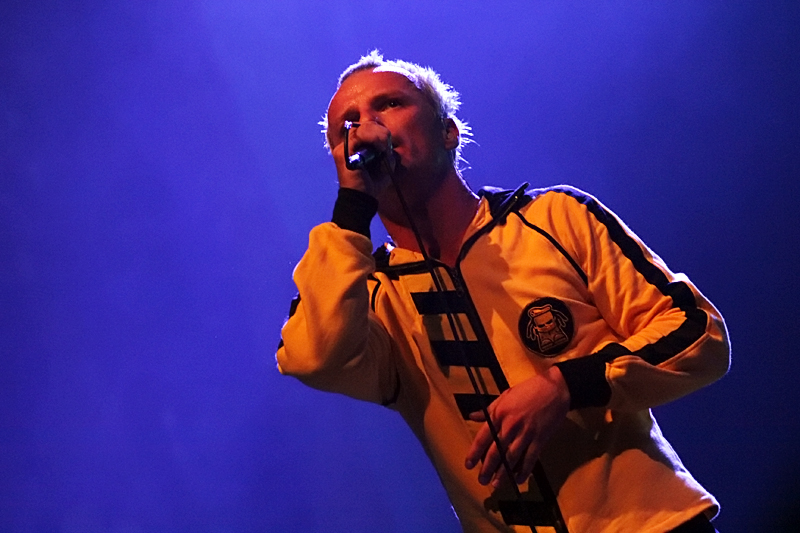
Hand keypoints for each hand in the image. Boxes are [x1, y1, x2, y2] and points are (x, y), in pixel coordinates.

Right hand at [331, 120, 395, 197]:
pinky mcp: (342, 151)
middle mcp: (349, 144)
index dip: (381, 131)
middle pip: (366, 125)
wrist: (362, 197)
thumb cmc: (373, 183)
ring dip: (377, 135)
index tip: (387, 145)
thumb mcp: (385, 162)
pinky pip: (357, 136)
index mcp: (358, 145)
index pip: (369, 127)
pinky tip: (378, 148)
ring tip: (382, 148)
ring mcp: (344, 147)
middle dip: (381, 132)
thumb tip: (386, 134)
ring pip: (362, 127)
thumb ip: (386, 148)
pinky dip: (370, 138)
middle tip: (386, 147)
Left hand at [465, 365, 569, 486]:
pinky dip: (524, 470)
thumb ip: (489, 409)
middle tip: (482, 480)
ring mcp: (525, 433)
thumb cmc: (529, 390)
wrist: (555, 388)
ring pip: (511, 458)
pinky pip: (530, 458)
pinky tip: (519, 479)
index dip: (474, 453)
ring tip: (496, 484)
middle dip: (487, 468)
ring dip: (503, 473)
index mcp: (499, 414)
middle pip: (495, 451)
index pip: (483, 437)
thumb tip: (472, 416)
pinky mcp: (540, 439)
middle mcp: (510, 426)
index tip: (469, 465)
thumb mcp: (505, 395)